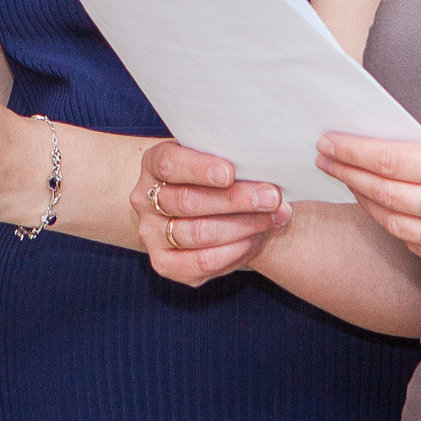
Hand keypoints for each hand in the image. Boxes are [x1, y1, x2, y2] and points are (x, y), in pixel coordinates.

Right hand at [131, 142, 289, 286]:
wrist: (216, 210)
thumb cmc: (221, 177)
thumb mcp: (221, 158)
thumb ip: (231, 157)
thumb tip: (263, 161)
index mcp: (153, 164)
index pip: (169, 164)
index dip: (199, 169)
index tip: (230, 173)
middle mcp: (145, 200)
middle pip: (188, 201)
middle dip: (236, 199)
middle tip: (272, 196)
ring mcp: (151, 234)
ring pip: (198, 233)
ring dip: (244, 225)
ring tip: (274, 215)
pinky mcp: (165, 264)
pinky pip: (201, 262)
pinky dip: (233, 251)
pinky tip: (256, 238)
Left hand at [316, 129, 420, 281]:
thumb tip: (380, 139)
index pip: (394, 161)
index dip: (354, 152)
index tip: (328, 142)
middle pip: (388, 195)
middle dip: (350, 175)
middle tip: (327, 159)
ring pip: (396, 226)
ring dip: (368, 203)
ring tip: (352, 181)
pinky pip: (418, 247)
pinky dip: (398, 227)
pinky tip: (388, 208)